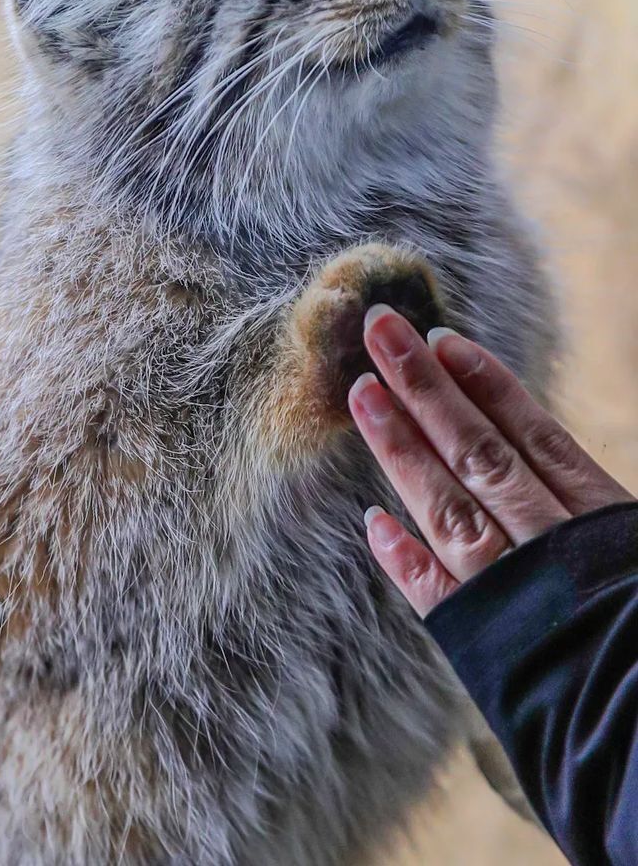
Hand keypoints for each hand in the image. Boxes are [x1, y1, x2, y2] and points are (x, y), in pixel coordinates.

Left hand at [348, 305, 631, 616]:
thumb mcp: (635, 555)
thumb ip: (595, 505)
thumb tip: (547, 459)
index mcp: (602, 521)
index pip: (533, 436)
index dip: (487, 386)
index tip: (446, 341)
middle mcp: (549, 544)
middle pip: (476, 450)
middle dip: (424, 387)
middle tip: (377, 329)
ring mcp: (511, 589)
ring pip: (446, 502)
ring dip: (399, 447)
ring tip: (361, 392)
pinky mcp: (483, 641)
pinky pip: (433, 593)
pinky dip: (401, 559)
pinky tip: (369, 523)